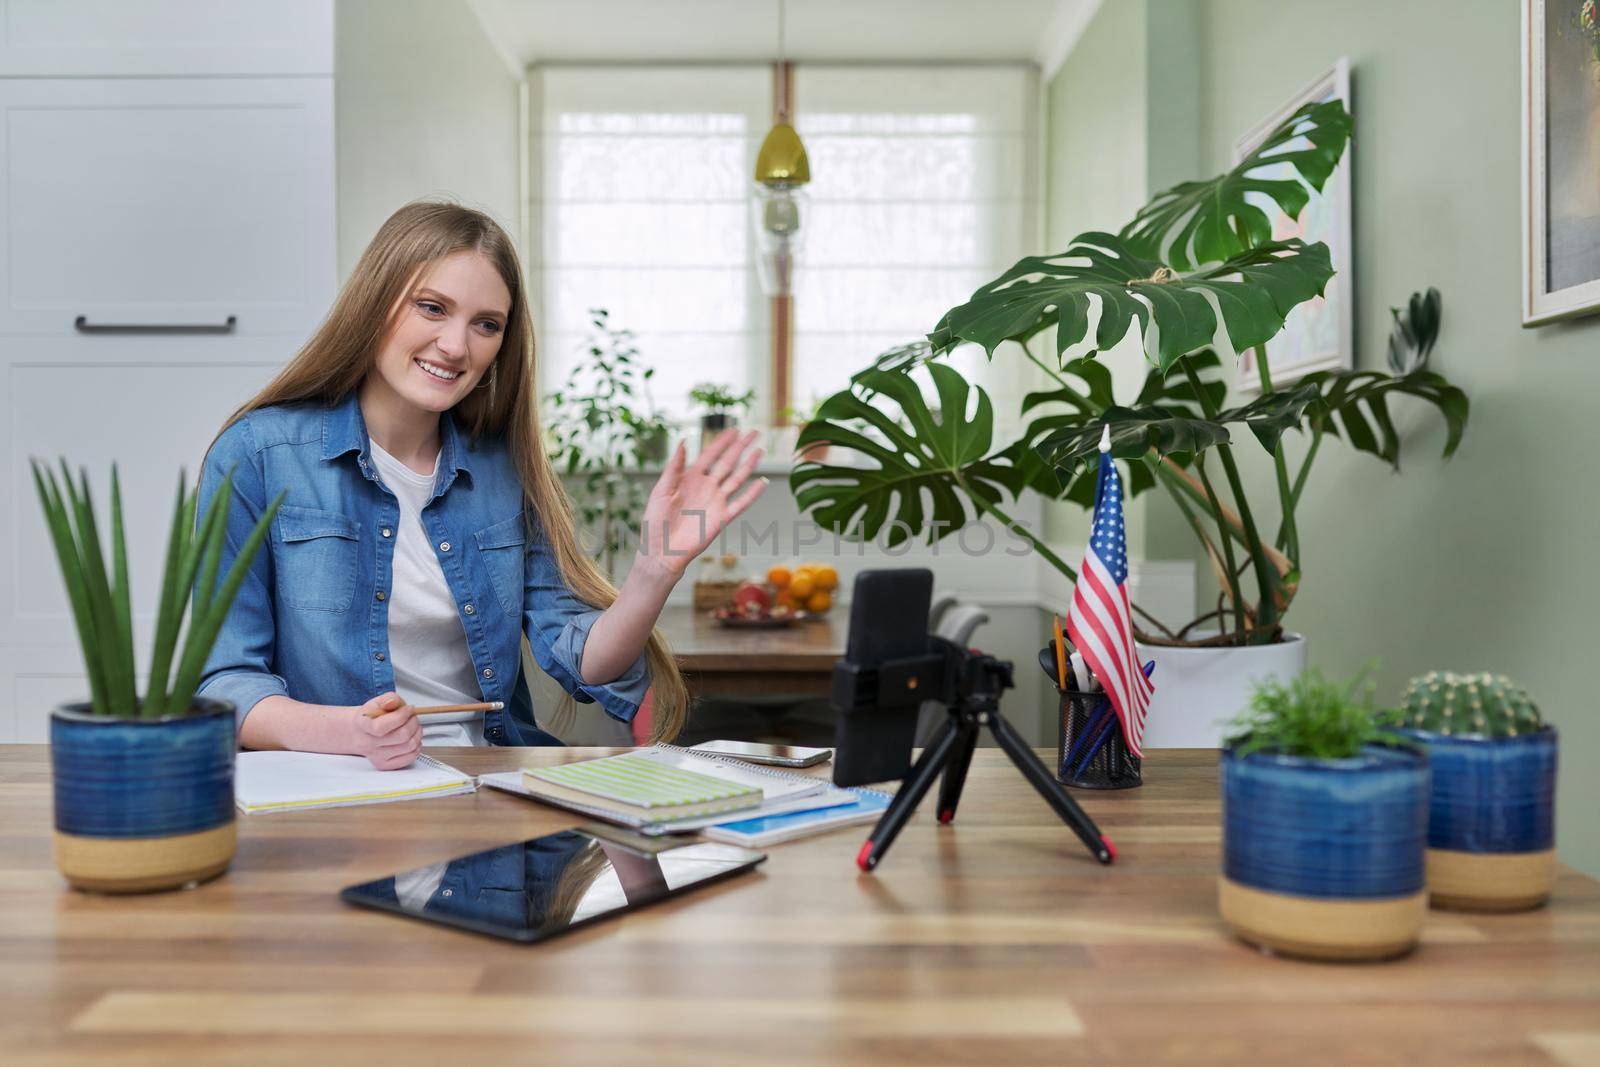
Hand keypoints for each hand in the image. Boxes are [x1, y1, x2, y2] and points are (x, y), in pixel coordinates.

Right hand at [350, 692, 420, 769]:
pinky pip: (409, 758)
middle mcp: (368, 744)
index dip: (401, 716)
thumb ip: (388, 699)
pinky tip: (412, 738)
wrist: (360, 732)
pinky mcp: (385, 765)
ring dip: (417, 733)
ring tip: (414, 726)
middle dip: (413, 722)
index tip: (408, 709)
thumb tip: (392, 702)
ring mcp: (376, 756)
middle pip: (401, 736)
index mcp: (363, 725)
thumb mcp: (377, 702)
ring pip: (408, 747)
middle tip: (413, 716)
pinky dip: (417, 746)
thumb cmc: (372, 717)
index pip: (382, 727)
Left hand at [639, 431, 766, 577]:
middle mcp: (706, 487)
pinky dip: (752, 494)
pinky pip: (741, 504)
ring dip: (749, 465)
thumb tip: (682, 442)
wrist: (661, 551)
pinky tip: (762, 483)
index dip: (721, 442)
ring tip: (760, 451)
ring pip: (736, 479)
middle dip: (740, 447)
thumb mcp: (661, 490)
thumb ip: (674, 467)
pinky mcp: (722, 518)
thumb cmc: (655, 522)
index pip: (709, 455)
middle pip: (727, 463)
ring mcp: (715, 502)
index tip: (734, 429)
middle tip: (753, 432)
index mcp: (689, 478)